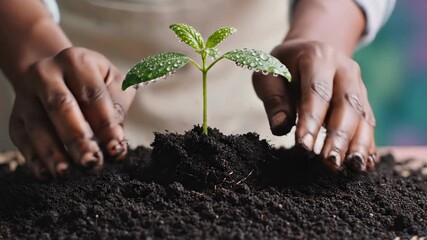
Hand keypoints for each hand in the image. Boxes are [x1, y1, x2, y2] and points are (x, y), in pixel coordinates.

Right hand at [9, 47, 135, 179]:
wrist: (54, 73)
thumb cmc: (93, 81)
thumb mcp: (113, 82)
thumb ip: (117, 106)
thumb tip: (116, 139)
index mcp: (76, 61)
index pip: (92, 95)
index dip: (105, 124)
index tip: (116, 149)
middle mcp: (46, 74)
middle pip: (61, 107)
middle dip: (77, 138)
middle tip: (91, 163)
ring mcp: (26, 96)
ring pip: (37, 125)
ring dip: (53, 153)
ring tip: (67, 173)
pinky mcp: (15, 118)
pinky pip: (22, 140)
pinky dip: (35, 159)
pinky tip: (48, 175)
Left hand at [253, 39, 375, 171]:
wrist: (307, 51)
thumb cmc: (282, 66)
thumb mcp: (268, 74)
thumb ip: (274, 99)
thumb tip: (280, 127)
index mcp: (317, 58)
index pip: (316, 92)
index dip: (311, 121)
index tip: (304, 147)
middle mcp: (344, 69)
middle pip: (346, 105)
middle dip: (339, 136)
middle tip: (330, 162)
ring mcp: (357, 84)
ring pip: (363, 115)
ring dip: (359, 143)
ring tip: (353, 167)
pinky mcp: (363, 100)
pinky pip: (369, 122)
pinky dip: (368, 144)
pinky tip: (365, 164)